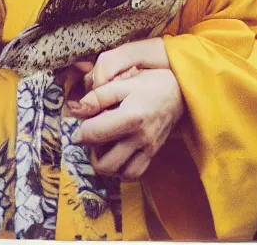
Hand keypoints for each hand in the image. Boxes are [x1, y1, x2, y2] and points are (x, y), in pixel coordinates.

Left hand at [68, 40, 183, 180]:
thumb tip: (76, 110)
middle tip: (90, 137)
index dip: (79, 132)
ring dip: (105, 164)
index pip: (94, 134)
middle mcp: (140, 137)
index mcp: (131, 116)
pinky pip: (134, 173)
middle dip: (91, 152)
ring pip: (118, 172)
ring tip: (102, 146)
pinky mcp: (153, 154)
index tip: (77, 127)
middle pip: (104, 162)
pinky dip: (121, 169)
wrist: (180, 91)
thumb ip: (98, 96)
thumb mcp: (123, 82)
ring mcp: (148, 149)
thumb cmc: (149, 83)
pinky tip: (116, 154)